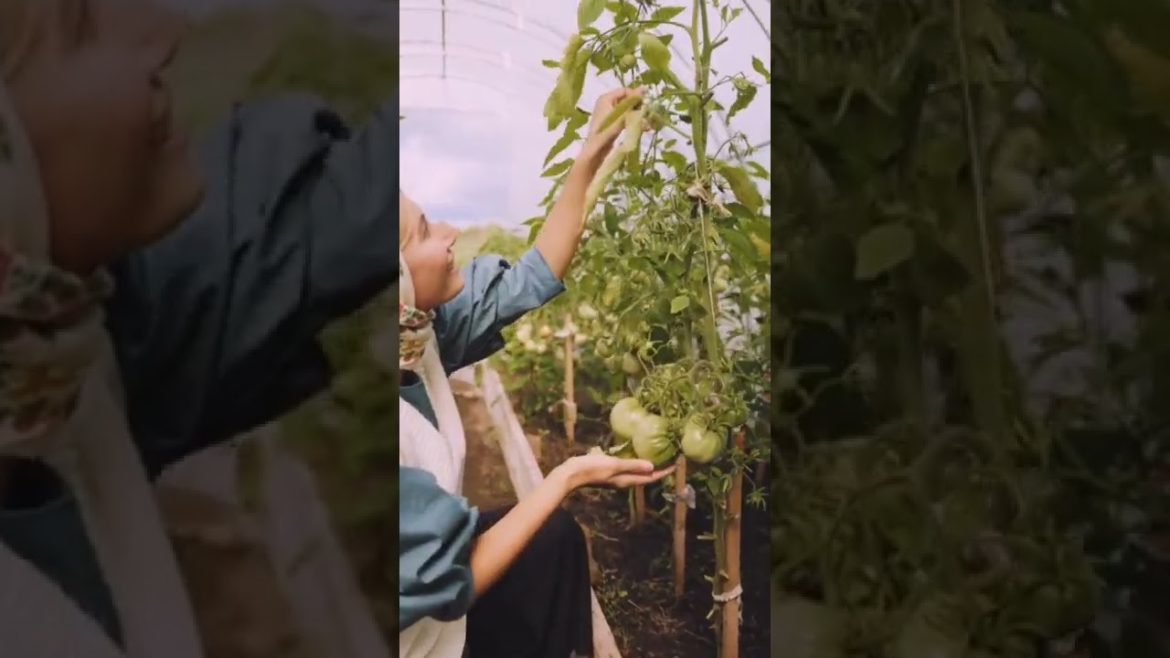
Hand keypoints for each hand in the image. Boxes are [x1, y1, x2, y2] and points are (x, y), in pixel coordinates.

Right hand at [553, 452, 674, 491]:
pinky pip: (625, 467)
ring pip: (635, 472)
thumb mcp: (614, 465)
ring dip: (645, 466)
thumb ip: (632, 465)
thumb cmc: (592, 469)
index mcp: (626, 480)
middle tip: (668, 460)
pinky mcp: (607, 471)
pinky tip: (631, 454)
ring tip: (654, 457)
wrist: (570, 474)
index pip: (649, 477)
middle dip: (657, 470)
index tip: (676, 466)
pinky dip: (633, 463)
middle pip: (644, 476)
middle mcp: (623, 480)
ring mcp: (615, 477)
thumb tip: (652, 467)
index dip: (663, 472)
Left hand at [581, 87, 645, 163]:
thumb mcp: (621, 116)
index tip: (645, 105)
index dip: (636, 96)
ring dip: (638, 116)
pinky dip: (634, 122)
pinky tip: (645, 128)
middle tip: (648, 114)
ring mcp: (609, 114)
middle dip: (638, 107)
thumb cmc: (606, 132)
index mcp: (605, 98)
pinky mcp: (612, 124)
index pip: (625, 91)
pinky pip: (625, 118)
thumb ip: (632, 102)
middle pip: (626, 100)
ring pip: (627, 110)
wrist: (595, 152)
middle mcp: (606, 103)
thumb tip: (644, 88)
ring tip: (648, 124)